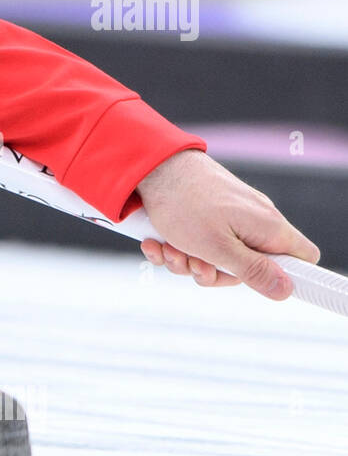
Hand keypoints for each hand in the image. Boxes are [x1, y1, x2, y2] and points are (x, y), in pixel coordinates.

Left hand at [136, 149, 319, 299]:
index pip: (304, 258)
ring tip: (170, 248)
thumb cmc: (184, 203)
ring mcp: (232, 215)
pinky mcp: (209, 213)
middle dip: (214, 273)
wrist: (151, 166)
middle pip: (250, 266)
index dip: (287, 276)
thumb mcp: (217, 248)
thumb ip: (252, 271)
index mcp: (268, 227)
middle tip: (193, 263)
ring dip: (188, 260)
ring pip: (218, 257)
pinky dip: (177, 247)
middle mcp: (256, 220)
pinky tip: (157, 243)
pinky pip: (200, 243)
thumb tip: (285, 290)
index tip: (256, 282)